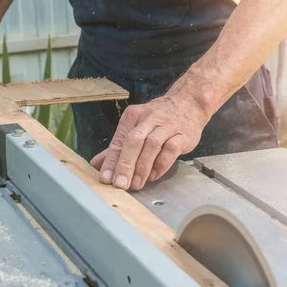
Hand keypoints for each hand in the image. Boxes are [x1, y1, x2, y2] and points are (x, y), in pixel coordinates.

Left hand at [90, 95, 209, 189]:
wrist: (188, 102)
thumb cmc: (160, 117)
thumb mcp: (137, 125)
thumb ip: (118, 146)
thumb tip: (97, 163)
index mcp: (133, 116)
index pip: (118, 140)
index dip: (111, 161)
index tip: (105, 178)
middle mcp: (149, 119)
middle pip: (133, 141)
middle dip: (125, 164)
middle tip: (120, 184)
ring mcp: (167, 126)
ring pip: (152, 145)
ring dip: (142, 166)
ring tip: (136, 184)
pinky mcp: (183, 135)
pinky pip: (171, 149)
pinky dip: (161, 164)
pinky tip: (154, 175)